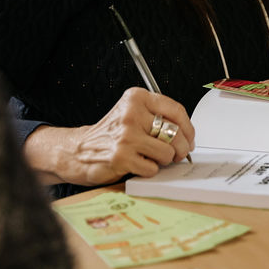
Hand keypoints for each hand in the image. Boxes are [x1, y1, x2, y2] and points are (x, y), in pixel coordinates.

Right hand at [24, 87, 194, 186]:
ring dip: (164, 160)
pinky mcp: (122, 157)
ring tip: (153, 157)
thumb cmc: (111, 134)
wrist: (78, 150)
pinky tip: (138, 164)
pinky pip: (153, 168)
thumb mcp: (132, 114)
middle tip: (178, 153)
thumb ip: (157, 117)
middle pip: (175, 133)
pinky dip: (149, 170)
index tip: (190, 138)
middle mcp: (131, 113)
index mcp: (136, 98)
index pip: (176, 110)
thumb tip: (188, 135)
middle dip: (181, 148)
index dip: (188, 128)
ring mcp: (126, 136)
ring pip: (167, 152)